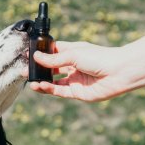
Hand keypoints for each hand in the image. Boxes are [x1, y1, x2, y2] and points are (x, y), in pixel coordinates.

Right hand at [22, 42, 136, 101]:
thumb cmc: (100, 58)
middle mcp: (72, 66)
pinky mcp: (76, 92)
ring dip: (41, 81)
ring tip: (30, 80)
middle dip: (39, 69)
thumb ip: (54, 59)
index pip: (53, 52)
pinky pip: (59, 91)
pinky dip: (48, 89)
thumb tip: (36, 58)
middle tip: (25, 69)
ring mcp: (74, 80)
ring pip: (53, 81)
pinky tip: (39, 86)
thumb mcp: (74, 55)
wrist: (119, 72)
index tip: (29, 54)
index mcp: (73, 52)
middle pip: (51, 67)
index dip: (41, 53)